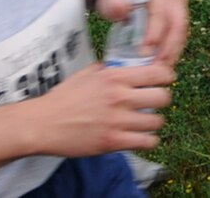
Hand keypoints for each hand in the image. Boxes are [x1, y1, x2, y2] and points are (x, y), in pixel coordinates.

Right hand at [25, 62, 172, 156]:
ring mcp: (117, 121)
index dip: (167, 76)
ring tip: (148, 122)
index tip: (165, 80)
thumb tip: (124, 66)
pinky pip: (146, 142)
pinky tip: (142, 137)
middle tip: (156, 102)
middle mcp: (120, 97)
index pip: (158, 72)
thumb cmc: (63, 98)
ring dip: (155, 122)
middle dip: (162, 99)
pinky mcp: (112, 142)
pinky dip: (148, 141)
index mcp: (115, 77)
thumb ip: (108, 69)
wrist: (43, 124)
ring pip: (157, 122)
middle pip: (163, 97)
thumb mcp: (87, 74)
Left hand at [96, 0, 190, 69]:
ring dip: (173, 50)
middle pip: (177, 23)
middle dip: (169, 45)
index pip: (160, 13)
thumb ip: (114, 5)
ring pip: (181, 31)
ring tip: (162, 67)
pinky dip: (173, 50)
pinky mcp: (177, 20)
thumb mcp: (111, 0)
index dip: (155, 33)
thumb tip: (120, 6)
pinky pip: (179, 36)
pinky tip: (164, 62)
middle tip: (158, 64)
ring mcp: (176, 9)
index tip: (145, 51)